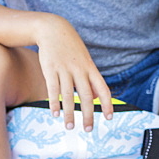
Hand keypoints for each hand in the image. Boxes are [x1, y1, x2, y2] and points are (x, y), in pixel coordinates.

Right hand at [35, 14, 111, 129]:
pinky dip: (54, 103)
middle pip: (86, 95)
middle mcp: (79, 69)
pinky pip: (53, 89)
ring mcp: (64, 69)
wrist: (53, 29)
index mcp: (90, 68)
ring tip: (70, 126)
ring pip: (68, 95)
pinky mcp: (50, 69)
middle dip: (88, 114)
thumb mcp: (84, 59)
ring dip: (69, 113)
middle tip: (88, 129)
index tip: (109, 118)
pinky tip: (54, 114)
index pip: (103, 88)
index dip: (107, 104)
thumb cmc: (70, 47)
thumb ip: (90, 78)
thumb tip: (95, 97)